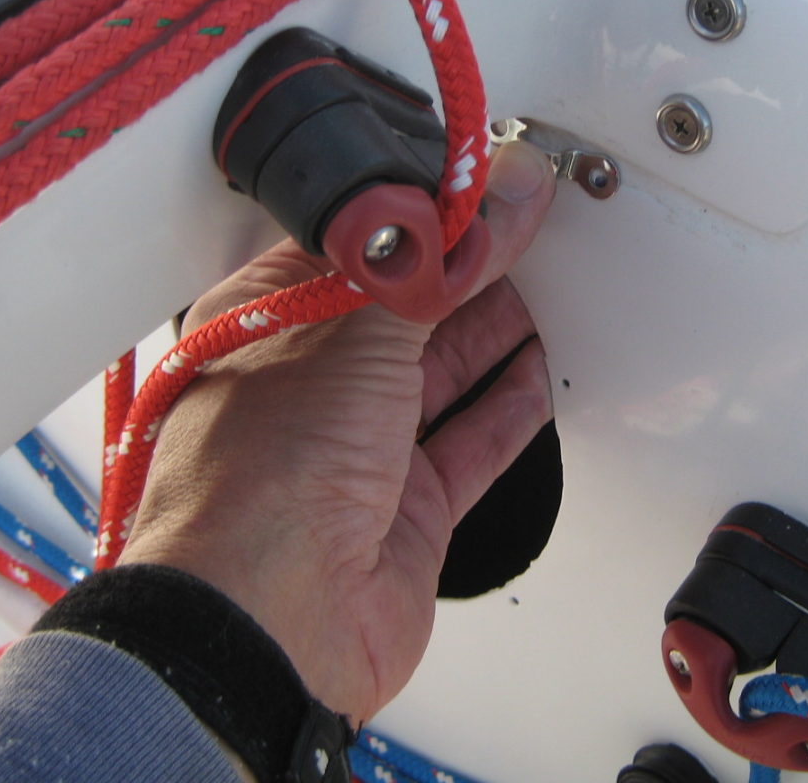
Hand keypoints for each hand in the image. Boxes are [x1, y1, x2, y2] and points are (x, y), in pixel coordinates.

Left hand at [117, 140, 556, 724]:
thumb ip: (444, 262)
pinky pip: (468, 442)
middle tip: (527, 223)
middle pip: (403, 311)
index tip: (481, 184)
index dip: (421, 215)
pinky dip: (507, 408)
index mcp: (266, 324)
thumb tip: (505, 193)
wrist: (266, 623)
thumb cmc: (261, 478)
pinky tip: (537, 372)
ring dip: (493, 331)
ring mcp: (356, 450)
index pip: (355, 249)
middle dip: (466, 269)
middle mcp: (307, 385)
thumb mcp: (358, 335)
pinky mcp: (404, 508)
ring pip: (438, 374)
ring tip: (546, 282)